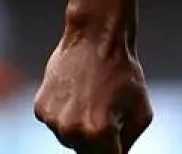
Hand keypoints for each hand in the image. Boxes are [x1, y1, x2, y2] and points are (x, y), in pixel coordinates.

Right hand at [34, 32, 152, 152]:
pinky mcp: (40, 109)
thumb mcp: (141, 111)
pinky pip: (56, 123)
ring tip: (92, 99)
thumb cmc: (123, 72)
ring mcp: (52, 121)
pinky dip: (65, 115)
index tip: (113, 140)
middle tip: (107, 112)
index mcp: (98, 133)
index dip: (114, 150)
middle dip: (98, 141)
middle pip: (86, 153)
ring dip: (80, 127)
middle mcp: (71, 131)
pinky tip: (77, 94)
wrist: (96, 38)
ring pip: (69, 139)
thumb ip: (129, 142)